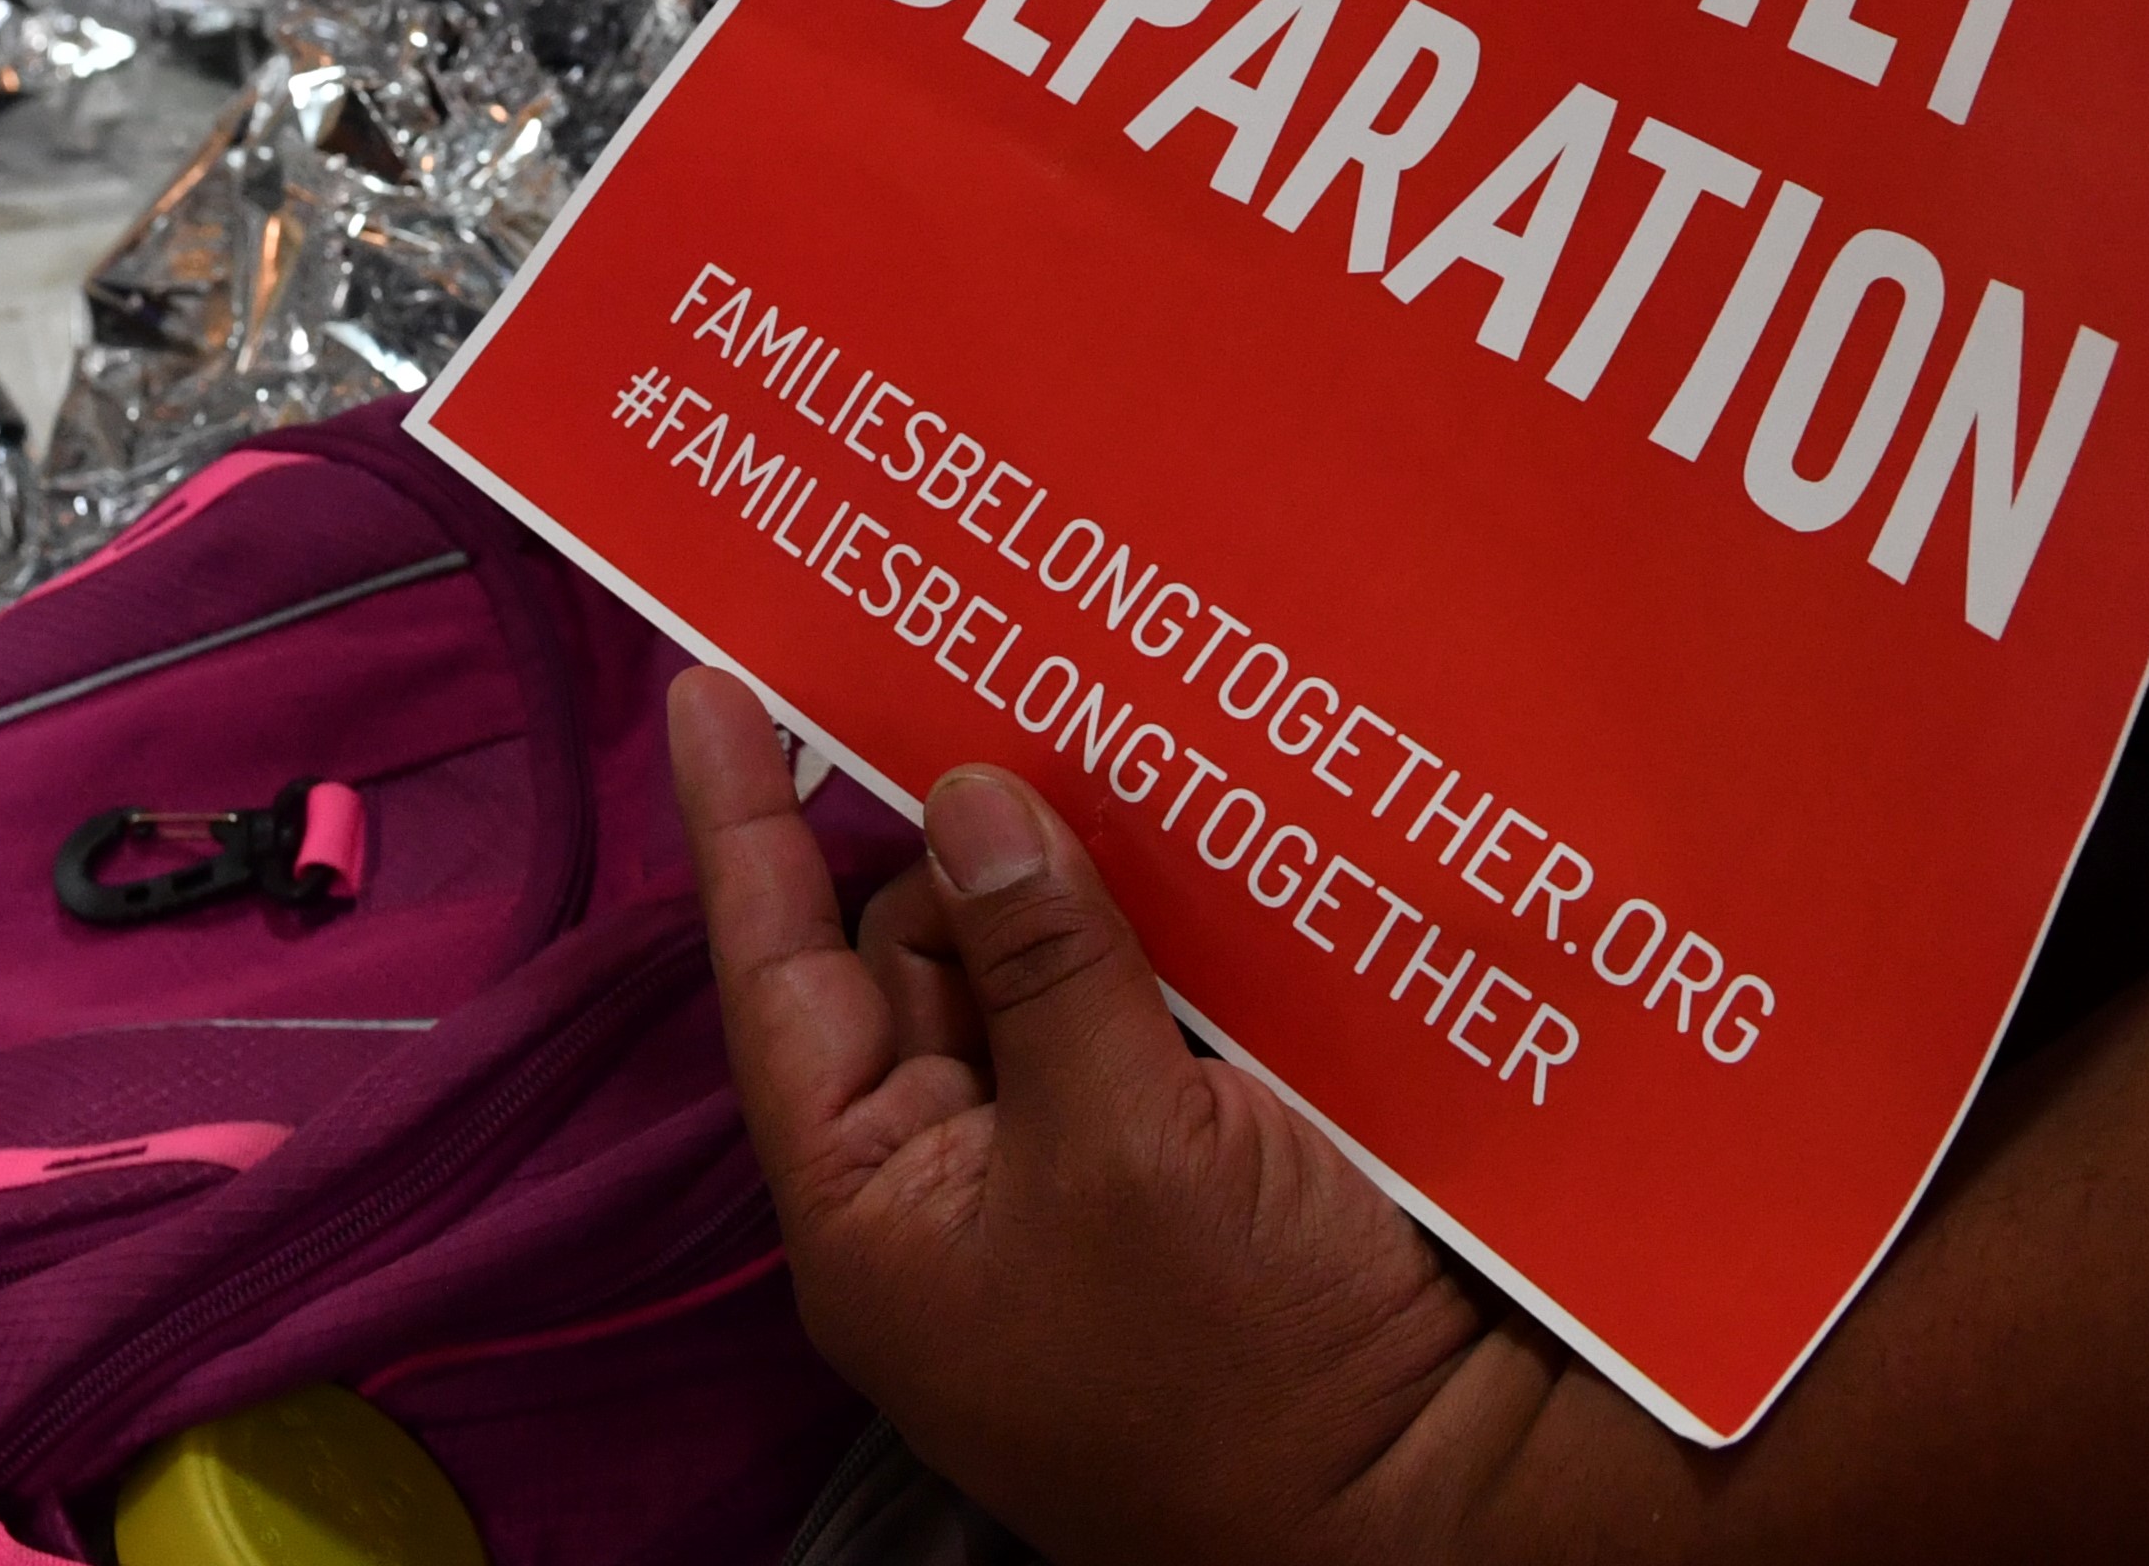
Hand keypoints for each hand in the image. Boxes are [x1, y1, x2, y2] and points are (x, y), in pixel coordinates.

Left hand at [678, 674, 1552, 1560]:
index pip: (781, 981)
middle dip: (951, 826)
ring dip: (1067, 867)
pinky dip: (1154, 926)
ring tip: (1091, 719)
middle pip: (914, 955)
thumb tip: (964, 793)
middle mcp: (953, 1191)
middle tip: (980, 667)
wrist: (1443, 1515)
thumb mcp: (1127, 1144)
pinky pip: (1134, 1013)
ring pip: (1034, 970)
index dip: (744, 829)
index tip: (705, 684)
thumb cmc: (1245, 1367)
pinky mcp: (1184, 1169)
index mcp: (879, 1211)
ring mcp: (1072, 1181)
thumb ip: (1042, 956)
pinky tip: (1193, 824)